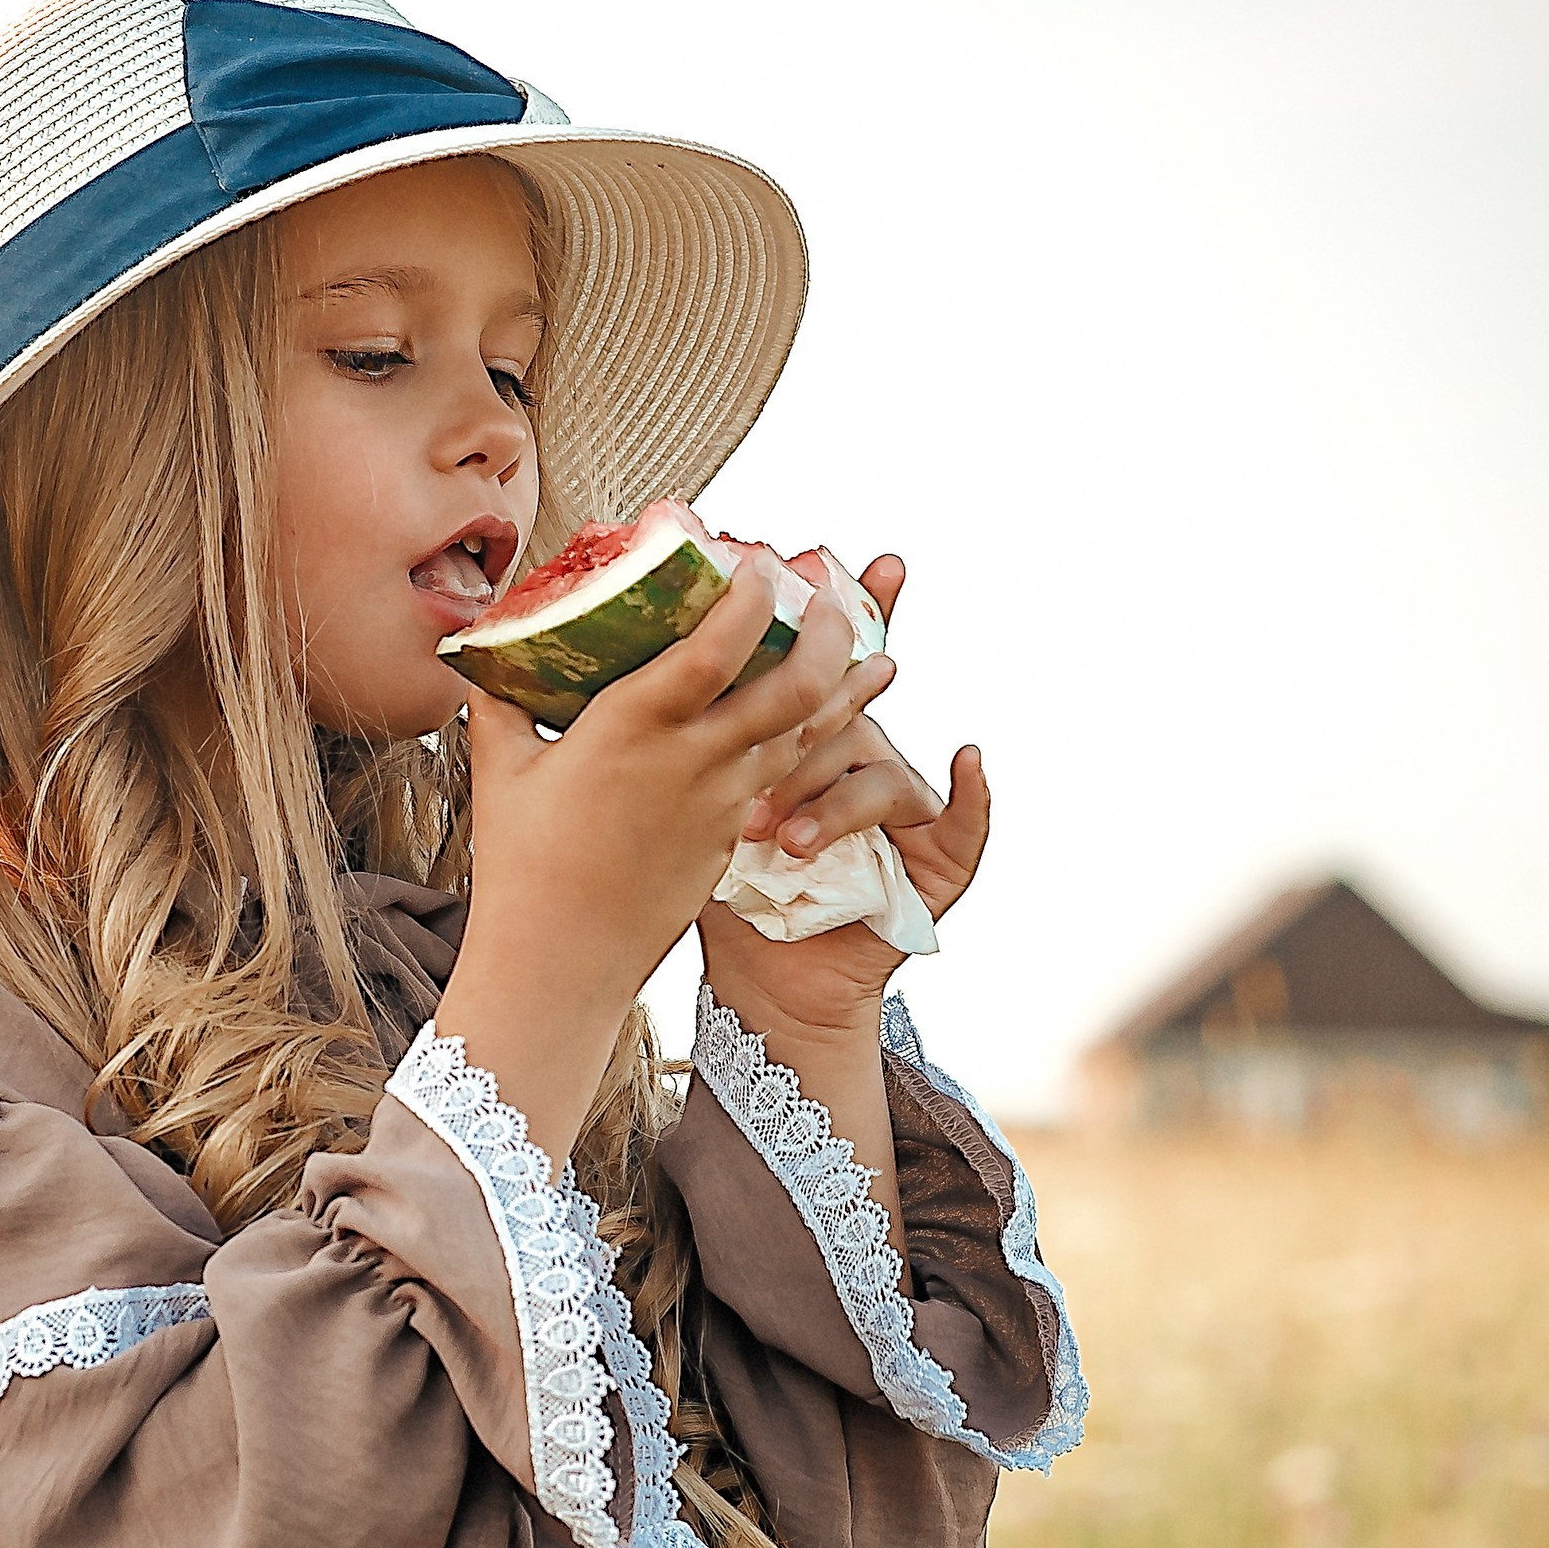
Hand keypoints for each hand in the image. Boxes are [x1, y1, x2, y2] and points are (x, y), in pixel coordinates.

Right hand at [436, 553, 891, 1164]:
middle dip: (825, 627)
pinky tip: (834, 713)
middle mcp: (694, 762)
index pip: (716, 646)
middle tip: (828, 588)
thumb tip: (484, 654)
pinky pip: (788, 773)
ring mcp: (724, 804)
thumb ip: (501, 702)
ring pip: (809, 731)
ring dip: (846, 682)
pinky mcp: (731, 837)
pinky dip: (817, 735)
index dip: (748, 593)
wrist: (560, 968)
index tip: (755, 554)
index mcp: (635, 731)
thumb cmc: (522, 870)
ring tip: (872, 642)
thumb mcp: (501, 771)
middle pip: (794, 685)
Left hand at [699, 556, 989, 1042]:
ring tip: (781, 840)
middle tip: (779, 727)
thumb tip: (573, 679)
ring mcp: (898, 811)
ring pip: (878, 772)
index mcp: (799, 739)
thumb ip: (663, 751)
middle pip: (852, 707)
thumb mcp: (682, 813)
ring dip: (834, 799)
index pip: (818, 665)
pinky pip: (965, 823)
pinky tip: (966, 758)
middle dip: (833, 692)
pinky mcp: (933, 864)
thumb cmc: (721, 896)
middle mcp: (856, 760)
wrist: (764, 991)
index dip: (840, 607)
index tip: (836, 556)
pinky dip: (974, 793)